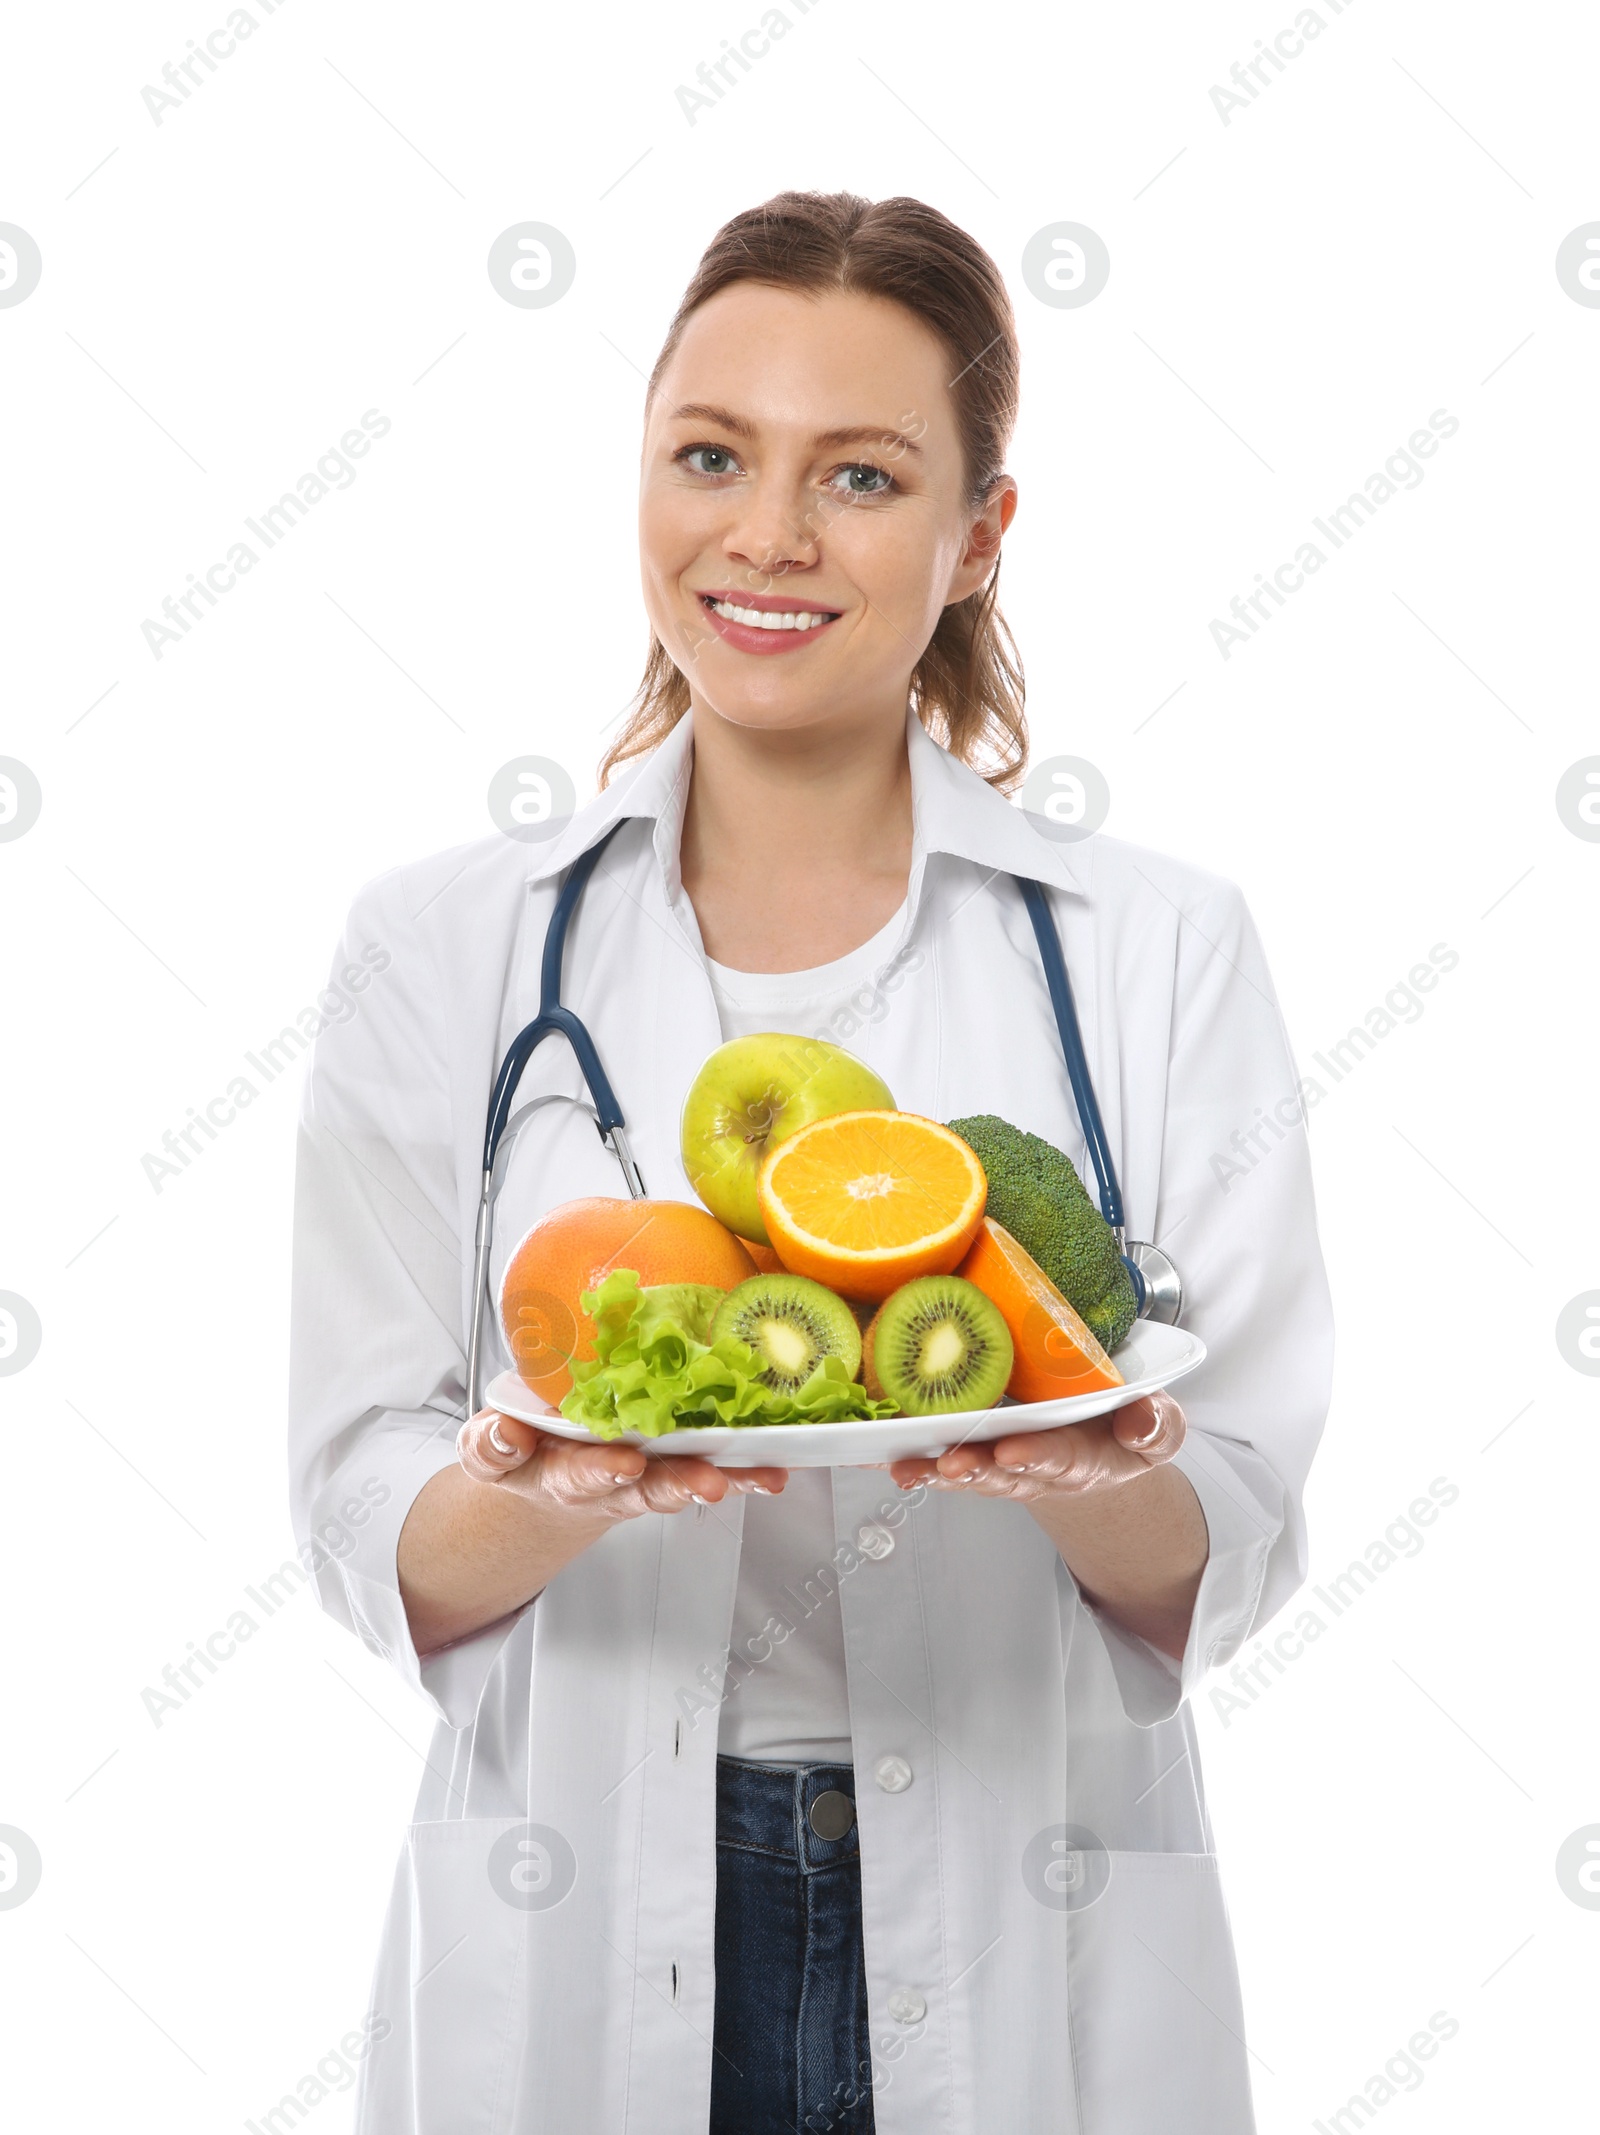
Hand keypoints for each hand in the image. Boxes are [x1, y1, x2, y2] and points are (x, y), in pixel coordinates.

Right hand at [456, 1409, 787, 1519]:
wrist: (548, 1479)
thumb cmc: (528, 1454)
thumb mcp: (493, 1451)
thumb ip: (494, 1444)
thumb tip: (504, 1434)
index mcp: (563, 1473)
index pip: (581, 1473)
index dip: (602, 1470)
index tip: (625, 1463)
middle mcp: (612, 1481)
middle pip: (647, 1489)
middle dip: (676, 1485)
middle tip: (706, 1483)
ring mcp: (647, 1478)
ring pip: (686, 1482)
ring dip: (721, 1479)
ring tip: (756, 1477)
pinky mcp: (676, 1469)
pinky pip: (716, 1471)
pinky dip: (746, 1473)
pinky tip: (774, 1472)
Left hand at [886, 1389, 1186, 1501]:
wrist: (1100, 1449)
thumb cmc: (1124, 1430)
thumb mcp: (1157, 1429)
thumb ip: (1156, 1426)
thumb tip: (1141, 1422)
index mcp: (1084, 1458)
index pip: (1060, 1458)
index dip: (1036, 1455)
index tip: (1013, 1450)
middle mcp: (1037, 1470)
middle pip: (1002, 1474)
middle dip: (975, 1469)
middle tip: (948, 1462)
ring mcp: (1003, 1468)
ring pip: (965, 1473)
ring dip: (933, 1471)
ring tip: (903, 1467)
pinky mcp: (977, 1460)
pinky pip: (940, 1462)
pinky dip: (909, 1461)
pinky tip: (877, 1456)